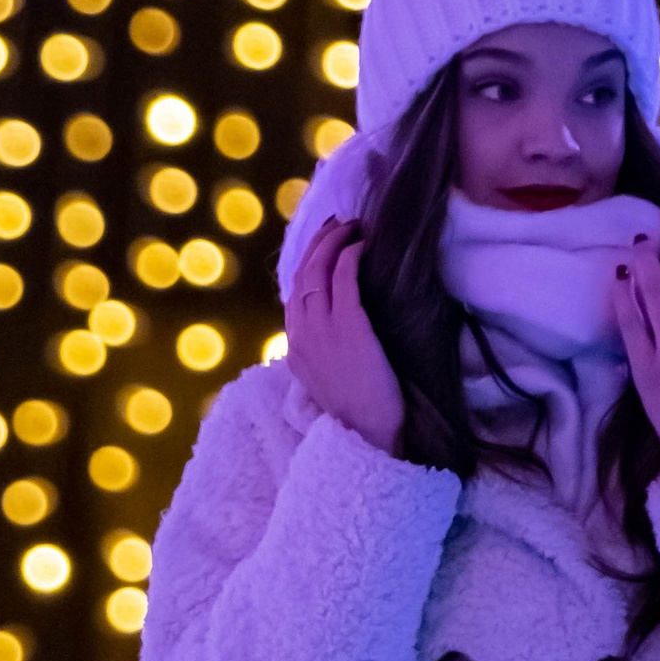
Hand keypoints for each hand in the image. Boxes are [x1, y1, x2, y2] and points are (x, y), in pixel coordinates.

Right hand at [284, 229, 405, 454]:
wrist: (366, 437)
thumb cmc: (358, 415)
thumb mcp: (329, 383)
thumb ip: (323, 354)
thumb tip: (333, 332)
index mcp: (294, 348)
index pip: (293, 294)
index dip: (307, 264)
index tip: (322, 245)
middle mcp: (301, 334)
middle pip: (302, 275)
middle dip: (318, 243)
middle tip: (338, 224)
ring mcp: (321, 330)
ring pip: (318, 270)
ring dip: (334, 242)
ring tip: (352, 226)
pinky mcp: (348, 326)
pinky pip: (343, 278)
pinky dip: (349, 255)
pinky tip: (361, 245)